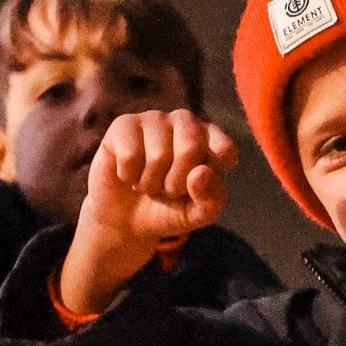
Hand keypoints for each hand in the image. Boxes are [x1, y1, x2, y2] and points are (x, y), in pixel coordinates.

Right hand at [60, 112, 236, 321]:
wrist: (124, 224)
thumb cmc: (166, 213)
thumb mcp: (197, 216)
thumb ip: (211, 197)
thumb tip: (200, 173)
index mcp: (210, 142)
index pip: (223, 146)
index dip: (213, 169)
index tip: (196, 190)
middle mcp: (184, 125)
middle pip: (192, 141)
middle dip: (178, 178)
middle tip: (166, 191)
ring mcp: (153, 121)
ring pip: (161, 143)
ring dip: (152, 176)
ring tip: (146, 185)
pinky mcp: (122, 127)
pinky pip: (130, 143)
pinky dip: (130, 169)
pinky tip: (128, 175)